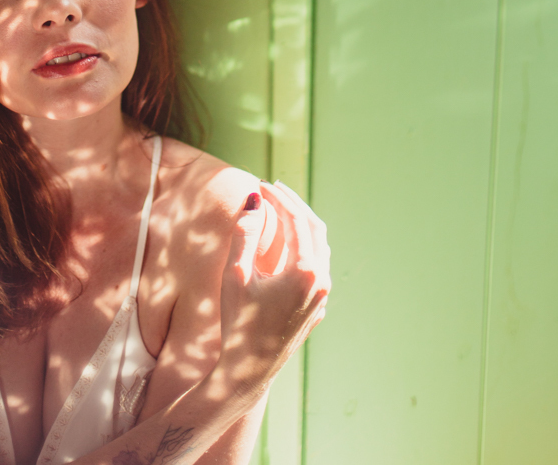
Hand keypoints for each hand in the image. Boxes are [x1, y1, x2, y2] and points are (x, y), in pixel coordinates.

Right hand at [217, 181, 329, 396]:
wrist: (248, 371)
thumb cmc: (237, 323)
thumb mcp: (236, 275)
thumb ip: (245, 233)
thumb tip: (254, 199)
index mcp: (305, 271)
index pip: (297, 220)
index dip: (279, 198)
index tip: (261, 186)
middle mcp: (320, 282)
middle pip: (315, 229)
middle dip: (294, 205)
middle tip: (274, 189)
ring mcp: (321, 297)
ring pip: (320, 248)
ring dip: (302, 225)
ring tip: (282, 210)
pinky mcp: (317, 308)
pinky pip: (318, 267)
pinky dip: (305, 247)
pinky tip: (289, 245)